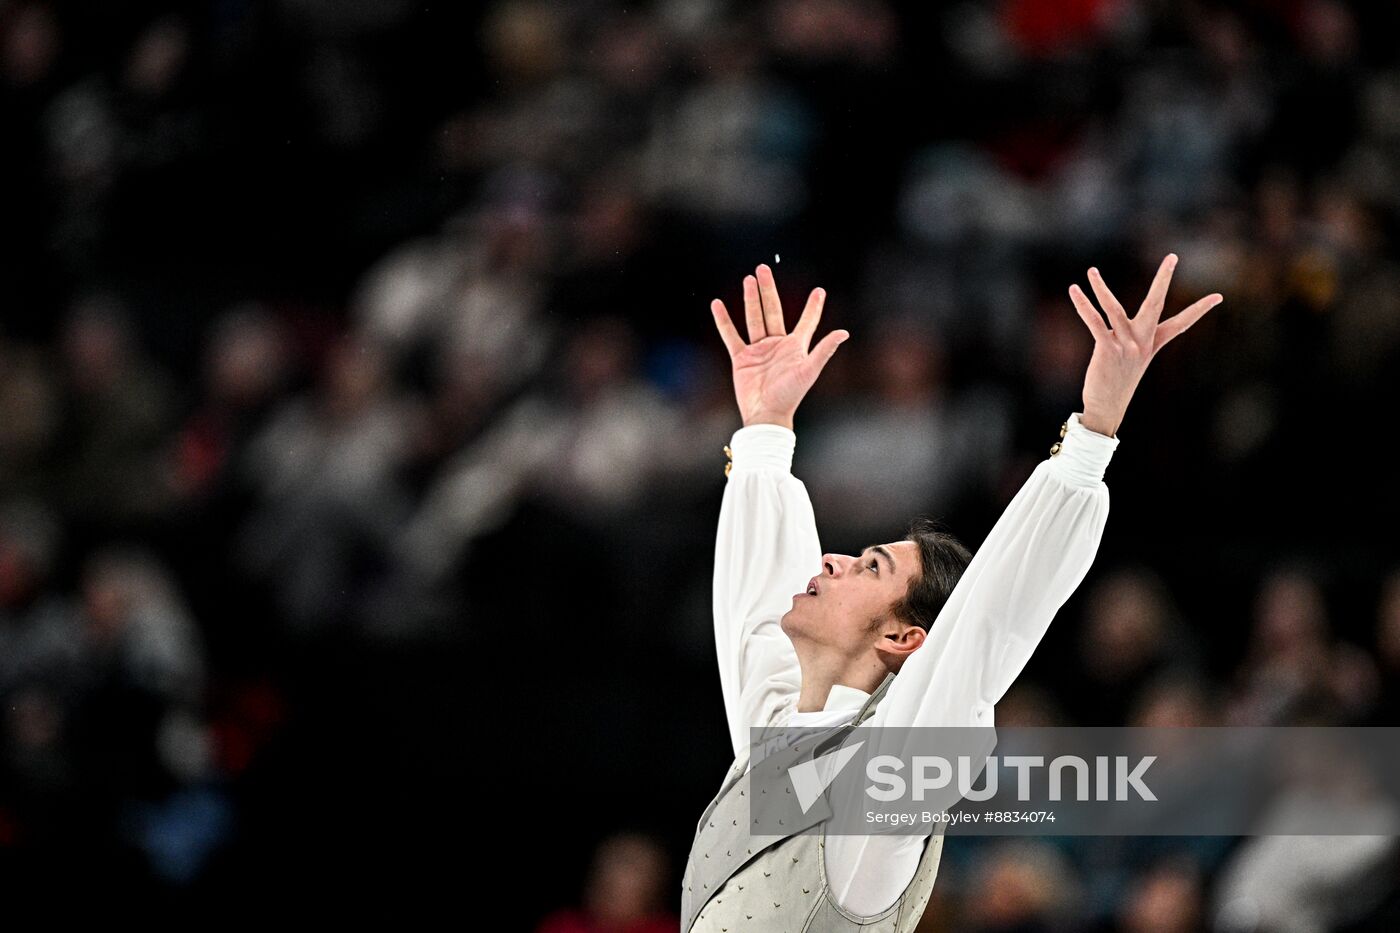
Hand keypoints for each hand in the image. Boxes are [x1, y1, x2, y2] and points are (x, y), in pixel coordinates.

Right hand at [710, 264, 848, 428]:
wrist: (766, 414)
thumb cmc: (790, 396)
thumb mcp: (809, 371)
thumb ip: (824, 350)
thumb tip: (844, 332)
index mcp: (796, 346)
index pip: (807, 321)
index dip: (813, 307)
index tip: (819, 291)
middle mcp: (777, 344)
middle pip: (772, 310)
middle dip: (768, 289)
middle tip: (763, 269)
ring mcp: (758, 349)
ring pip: (754, 318)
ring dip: (750, 299)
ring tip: (748, 279)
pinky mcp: (741, 358)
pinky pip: (731, 335)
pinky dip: (724, 320)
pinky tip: (717, 304)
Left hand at [1068, 254, 1221, 436]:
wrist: (1106, 408)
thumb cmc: (1116, 382)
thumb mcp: (1131, 359)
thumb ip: (1127, 338)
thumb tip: (1113, 322)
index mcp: (1152, 344)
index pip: (1181, 324)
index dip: (1200, 310)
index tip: (1219, 296)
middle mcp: (1142, 342)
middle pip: (1156, 304)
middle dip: (1164, 279)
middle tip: (1172, 257)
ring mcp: (1126, 345)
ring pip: (1114, 309)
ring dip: (1100, 288)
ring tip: (1091, 271)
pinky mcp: (1108, 349)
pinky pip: (1094, 322)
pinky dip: (1083, 305)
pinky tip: (1075, 291)